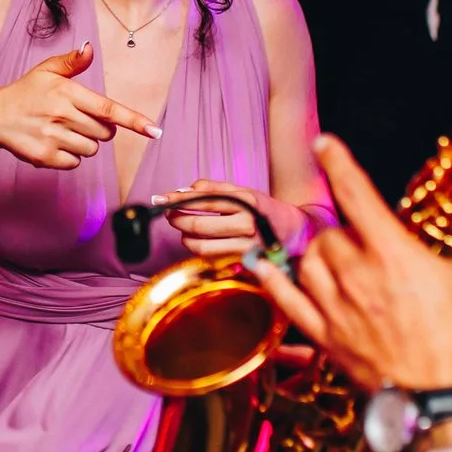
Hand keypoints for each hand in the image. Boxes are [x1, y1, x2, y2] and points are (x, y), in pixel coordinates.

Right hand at [0, 42, 159, 170]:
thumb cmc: (26, 92)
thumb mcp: (47, 71)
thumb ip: (72, 62)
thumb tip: (89, 48)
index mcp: (67, 93)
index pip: (108, 109)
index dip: (134, 121)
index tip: (155, 131)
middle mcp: (62, 116)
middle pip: (104, 133)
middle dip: (99, 128)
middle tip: (77, 118)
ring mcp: (53, 138)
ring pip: (91, 149)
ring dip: (84, 142)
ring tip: (62, 130)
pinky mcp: (45, 157)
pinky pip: (75, 163)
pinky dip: (69, 156)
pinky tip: (53, 143)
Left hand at [160, 177, 300, 258]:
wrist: (291, 231)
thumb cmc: (261, 209)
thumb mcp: (241, 191)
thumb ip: (212, 189)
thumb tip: (182, 191)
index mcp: (246, 201)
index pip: (203, 200)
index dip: (178, 199)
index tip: (160, 198)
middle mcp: (247, 224)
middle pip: (199, 225)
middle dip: (178, 219)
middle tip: (170, 214)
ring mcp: (246, 246)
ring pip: (202, 246)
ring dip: (185, 238)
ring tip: (183, 230)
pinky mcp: (245, 262)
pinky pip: (212, 258)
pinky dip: (199, 249)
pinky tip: (198, 241)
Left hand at [250, 135, 451, 392]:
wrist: (443, 402)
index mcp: (394, 255)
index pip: (358, 195)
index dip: (339, 163)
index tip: (324, 142)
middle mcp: (358, 277)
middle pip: (331, 234)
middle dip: (346, 233)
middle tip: (368, 247)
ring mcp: (337, 308)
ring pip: (309, 262)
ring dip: (320, 255)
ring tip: (340, 263)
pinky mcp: (326, 337)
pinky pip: (287, 302)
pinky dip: (273, 282)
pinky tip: (263, 268)